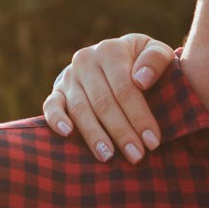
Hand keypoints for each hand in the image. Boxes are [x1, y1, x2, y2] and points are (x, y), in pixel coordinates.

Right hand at [42, 35, 175, 163]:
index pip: (125, 89)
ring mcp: (69, 76)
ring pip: (80, 109)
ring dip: (94, 135)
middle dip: (121, 132)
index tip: (153, 142)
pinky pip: (51, 106)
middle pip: (103, 103)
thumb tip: (141, 79)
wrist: (120, 58)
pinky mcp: (57, 91)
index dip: (139, 116)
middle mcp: (86, 60)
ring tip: (108, 156)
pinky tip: (67, 134)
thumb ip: (156, 59)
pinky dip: (56, 120)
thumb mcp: (157, 52)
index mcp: (111, 51)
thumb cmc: (144, 62)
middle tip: (136, 156)